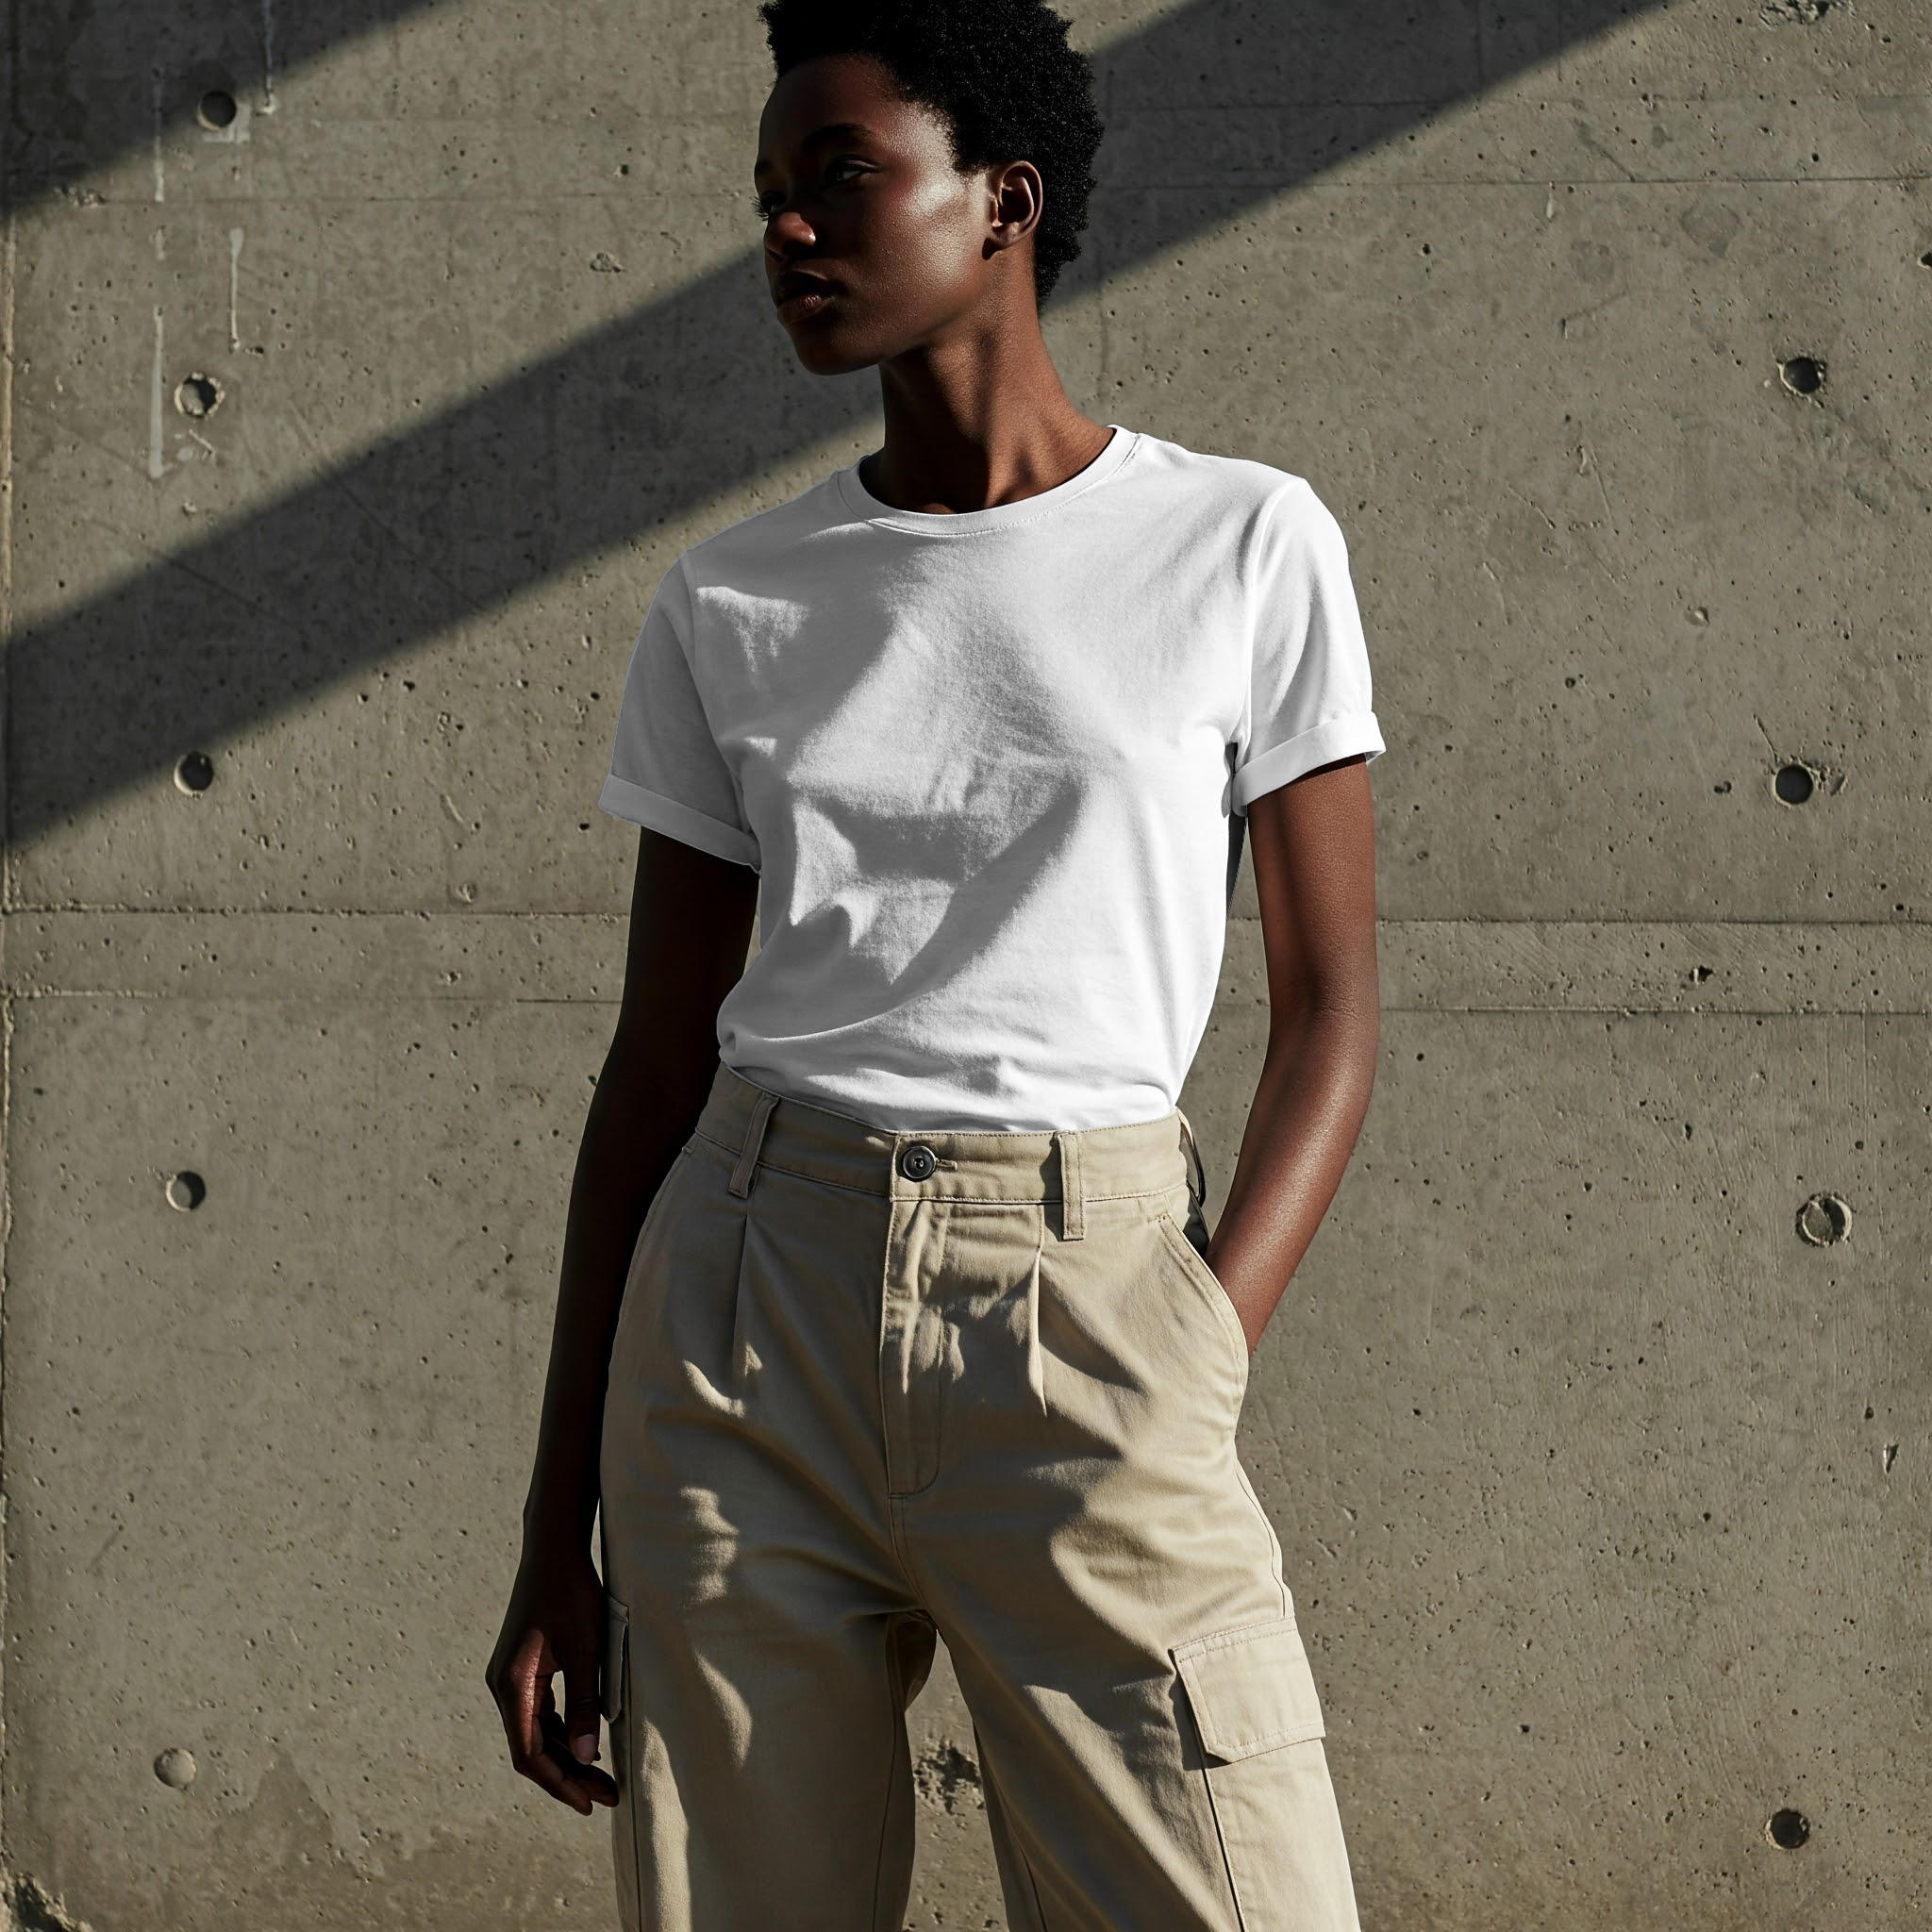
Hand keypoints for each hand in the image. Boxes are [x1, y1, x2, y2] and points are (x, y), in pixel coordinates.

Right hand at [484, 1541, 619, 1814]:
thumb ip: (585, 1701)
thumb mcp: (587, 1648)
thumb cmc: (572, 1592)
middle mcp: (504, 1687)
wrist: (554, 1549)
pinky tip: (588, 1745)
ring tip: (603, 1778)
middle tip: (606, 1796)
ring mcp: (512, 1679)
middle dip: (567, 1775)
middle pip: (531, 1748)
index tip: (588, 1802)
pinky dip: (563, 1733)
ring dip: (566, 1756)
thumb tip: (586, 1754)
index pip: (529, 1753)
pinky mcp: (524, 1671)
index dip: (558, 1782)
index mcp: (512, 1685)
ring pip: (536, 1733)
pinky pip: (541, 1714)